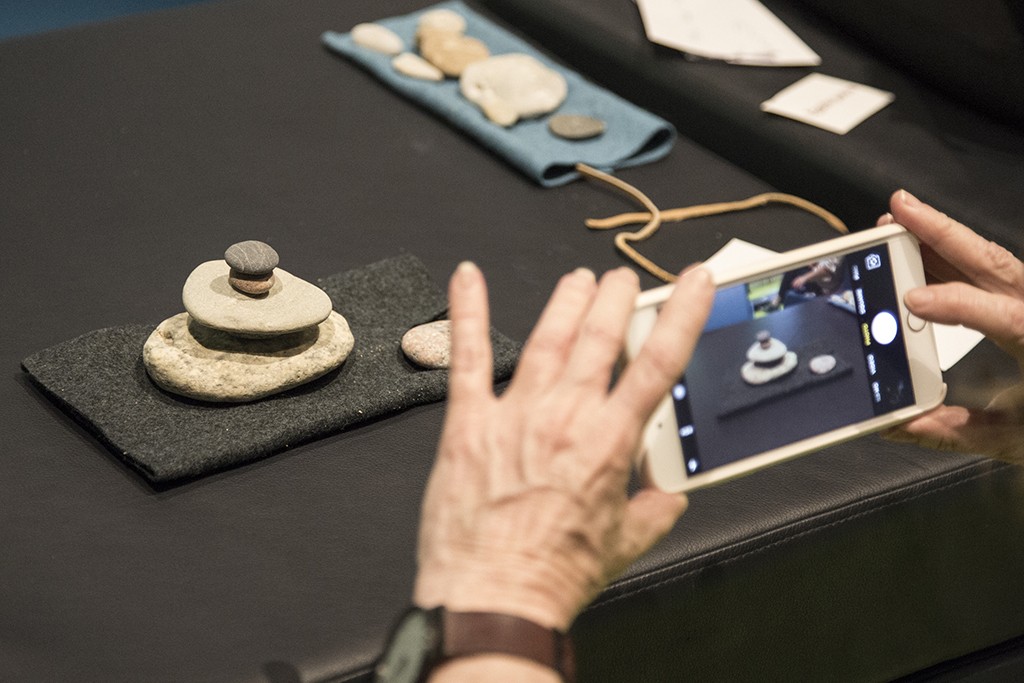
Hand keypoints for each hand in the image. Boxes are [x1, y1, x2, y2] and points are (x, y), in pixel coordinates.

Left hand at [414, 263, 713, 631]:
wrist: (495, 596)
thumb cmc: (553, 574)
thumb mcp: (624, 544)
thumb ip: (652, 512)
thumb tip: (668, 501)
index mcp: (610, 441)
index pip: (658, 362)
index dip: (681, 314)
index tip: (692, 282)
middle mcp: (566, 416)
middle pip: (600, 337)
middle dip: (616, 299)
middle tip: (623, 280)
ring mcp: (515, 413)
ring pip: (548, 337)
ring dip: (567, 302)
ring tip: (579, 281)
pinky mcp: (469, 423)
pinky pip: (467, 356)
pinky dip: (468, 313)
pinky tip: (467, 279)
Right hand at [879, 190, 1023, 462]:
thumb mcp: (1013, 440)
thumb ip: (954, 430)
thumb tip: (898, 423)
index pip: (1006, 317)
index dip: (959, 304)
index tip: (914, 299)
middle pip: (993, 262)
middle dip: (941, 232)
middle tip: (898, 210)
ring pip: (989, 258)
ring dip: (943, 234)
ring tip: (901, 215)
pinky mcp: (1021, 303)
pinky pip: (989, 270)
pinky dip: (953, 253)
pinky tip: (924, 247)